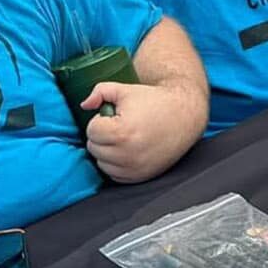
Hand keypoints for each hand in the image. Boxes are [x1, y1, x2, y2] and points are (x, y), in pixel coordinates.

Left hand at [81, 80, 203, 182]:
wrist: (183, 116)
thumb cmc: (154, 101)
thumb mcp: (124, 89)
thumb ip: (99, 92)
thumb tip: (84, 104)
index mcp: (121, 132)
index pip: (92, 130)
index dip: (100, 120)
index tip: (113, 115)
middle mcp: (127, 154)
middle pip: (94, 147)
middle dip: (102, 135)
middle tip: (118, 125)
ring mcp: (134, 168)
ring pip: (102, 163)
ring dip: (107, 150)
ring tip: (123, 137)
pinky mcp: (140, 177)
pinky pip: (115, 175)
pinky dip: (116, 163)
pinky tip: (128, 149)